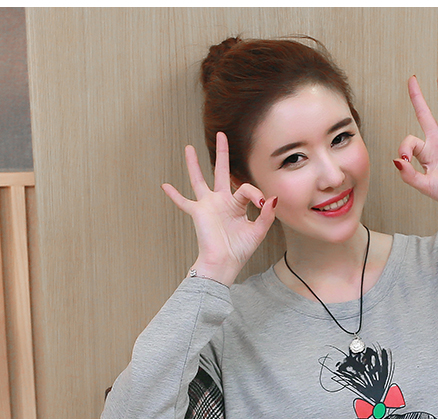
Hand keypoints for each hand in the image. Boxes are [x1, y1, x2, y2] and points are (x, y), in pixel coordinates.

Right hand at [162, 132, 276, 284]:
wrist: (223, 264)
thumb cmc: (240, 251)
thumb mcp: (258, 231)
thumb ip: (266, 215)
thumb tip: (272, 197)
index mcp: (237, 205)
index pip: (246, 188)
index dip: (256, 193)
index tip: (262, 202)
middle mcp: (221, 202)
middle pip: (221, 172)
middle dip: (222, 154)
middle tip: (221, 135)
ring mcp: (208, 206)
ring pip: (199, 180)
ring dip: (194, 165)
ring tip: (188, 148)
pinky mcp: (197, 213)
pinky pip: (183, 202)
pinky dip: (174, 195)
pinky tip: (165, 185)